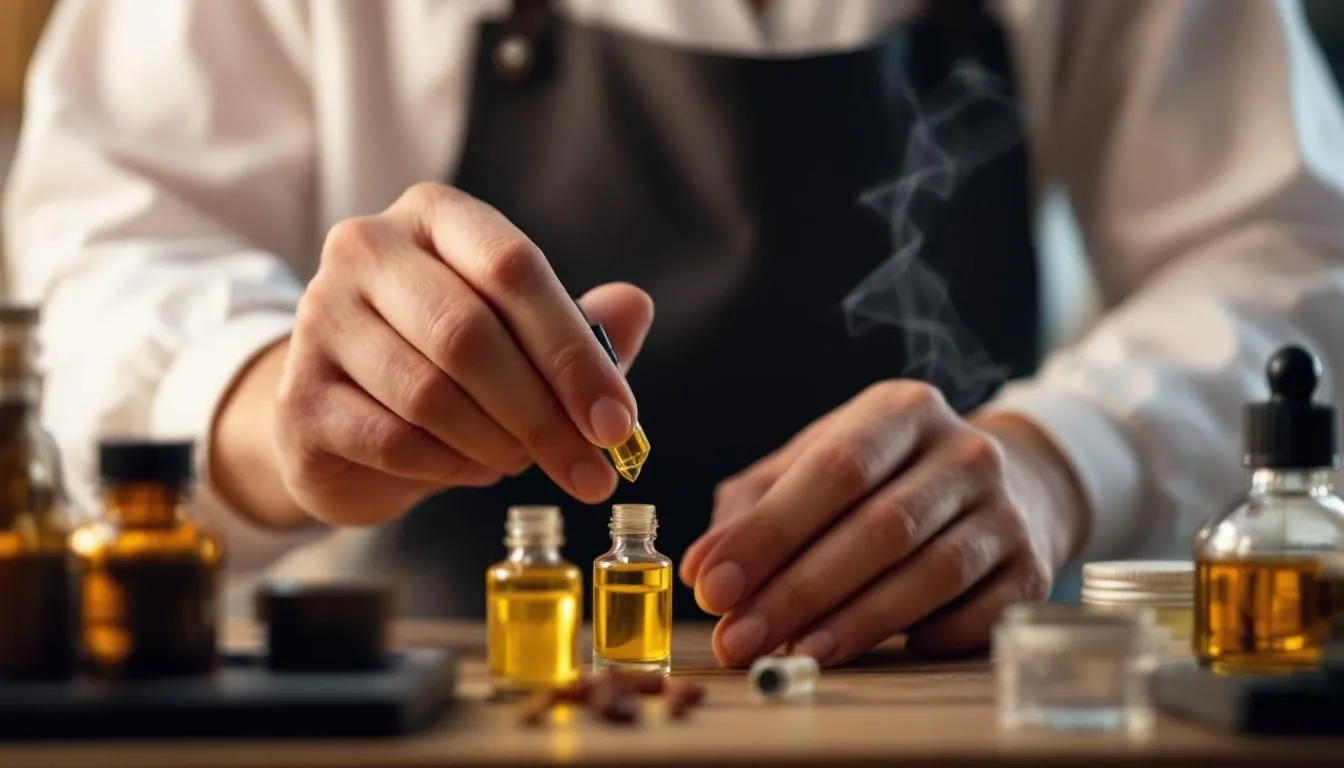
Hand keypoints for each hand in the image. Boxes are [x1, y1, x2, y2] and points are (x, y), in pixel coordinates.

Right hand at [274, 182, 653, 525]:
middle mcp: (366, 249)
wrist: (345, 416)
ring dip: (499, 444)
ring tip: (523, 459)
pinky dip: (451, 467)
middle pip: (470, 334)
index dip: (572, 352)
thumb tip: (636, 308)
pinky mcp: (299, 396)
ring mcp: (321, 318)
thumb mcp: (523, 337)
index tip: (618, 422)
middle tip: (592, 469)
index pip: (512, 267)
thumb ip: (580, 327)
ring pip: (431, 393)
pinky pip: (394, 441)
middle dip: (545, 415)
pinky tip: (471, 467)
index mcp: (435, 216)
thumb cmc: (448, 361)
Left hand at [680, 381, 1087, 666]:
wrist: (1014, 483)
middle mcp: (964, 453)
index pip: (832, 471)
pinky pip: (976, 615)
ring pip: (929, 574)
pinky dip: (921, 639)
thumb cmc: (888, 477)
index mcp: (902, 411)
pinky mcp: (1033, 569)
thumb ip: (755, 508)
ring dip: (854, 622)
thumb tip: (703, 570)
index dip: (769, 534)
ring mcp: (1006, 511)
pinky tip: (871, 654)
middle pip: (879, 527)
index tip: (714, 586)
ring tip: (794, 653)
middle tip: (740, 637)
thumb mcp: (821, 462)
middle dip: (798, 590)